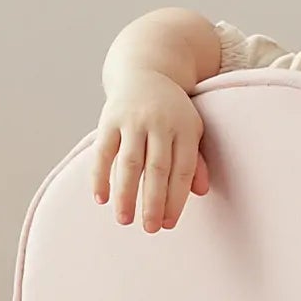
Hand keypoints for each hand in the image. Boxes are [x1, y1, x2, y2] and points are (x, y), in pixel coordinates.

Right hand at [91, 70, 210, 232]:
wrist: (144, 71)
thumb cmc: (172, 112)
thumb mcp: (191, 129)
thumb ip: (195, 160)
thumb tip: (200, 191)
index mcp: (185, 128)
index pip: (182, 170)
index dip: (177, 199)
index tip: (170, 224)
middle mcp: (159, 123)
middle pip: (157, 169)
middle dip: (154, 202)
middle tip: (151, 229)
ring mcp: (133, 121)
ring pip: (129, 163)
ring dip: (126, 194)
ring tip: (125, 220)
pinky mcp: (109, 119)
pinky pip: (104, 152)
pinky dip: (100, 176)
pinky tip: (101, 199)